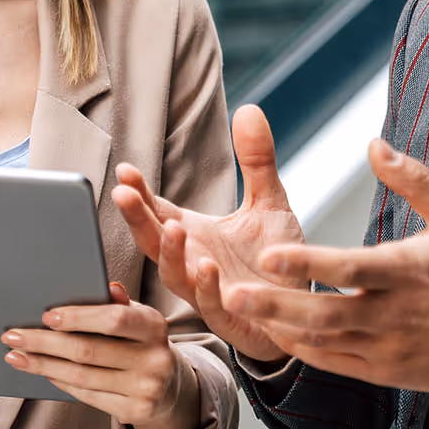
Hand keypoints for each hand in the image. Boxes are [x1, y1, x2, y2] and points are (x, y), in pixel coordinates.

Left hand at [1, 281, 198, 428]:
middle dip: (45, 342)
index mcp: (155, 325)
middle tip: (12, 336)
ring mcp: (146, 388)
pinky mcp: (135, 411)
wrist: (169, 385)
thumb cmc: (142, 341)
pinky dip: (60, 382)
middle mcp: (155, 358)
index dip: (78, 317)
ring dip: (44, 365)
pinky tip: (43, 371)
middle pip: (89, 350)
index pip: (114, 319)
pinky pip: (88, 395)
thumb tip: (106, 286)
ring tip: (16, 356)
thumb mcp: (138, 317)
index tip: (45, 316)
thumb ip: (121, 303)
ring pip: (82, 376)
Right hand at [113, 104, 305, 361]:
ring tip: (172, 227)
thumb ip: (256, 161)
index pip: (157, 212)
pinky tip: (209, 267)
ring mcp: (210, 295)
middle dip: (137, 219)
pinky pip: (213, 307)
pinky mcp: (235, 319)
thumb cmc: (276, 260)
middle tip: (123, 194)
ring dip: (171, 254)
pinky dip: (208, 289)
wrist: (304, 310)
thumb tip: (249, 109)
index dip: (139, 194)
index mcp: (195, 236)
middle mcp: (194, 265)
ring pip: (176, 278)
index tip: (125, 170)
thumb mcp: (269, 202)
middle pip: (154, 242)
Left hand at [224, 138, 428, 391]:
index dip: (308, 262)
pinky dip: (301, 349)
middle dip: (276, 303)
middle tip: (232, 290)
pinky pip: (334, 363)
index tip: (269, 252)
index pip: (351, 268)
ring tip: (236, 306)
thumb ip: (414, 178)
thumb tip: (374, 144)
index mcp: (410, 272)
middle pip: (326, 313)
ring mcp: (387, 348)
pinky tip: (273, 330)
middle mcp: (394, 314)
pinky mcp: (384, 371)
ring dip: (279, 325)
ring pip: (323, 342)